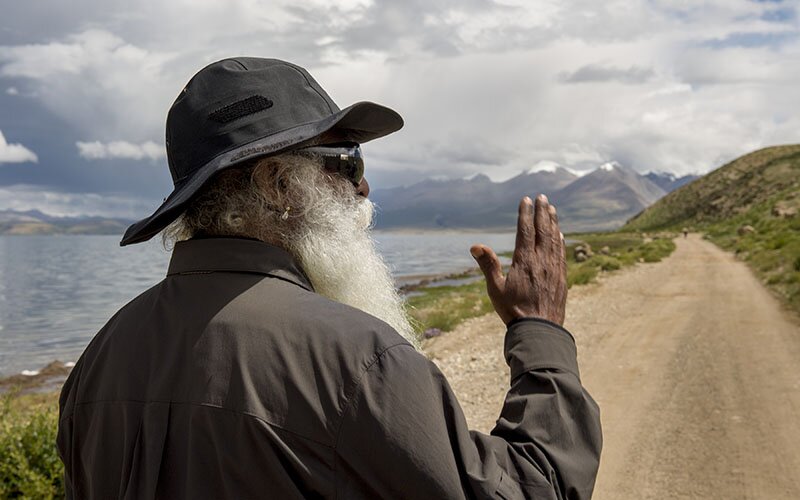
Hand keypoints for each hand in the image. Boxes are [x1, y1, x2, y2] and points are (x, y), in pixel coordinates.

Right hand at [470, 195, 566, 324]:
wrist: (539, 331)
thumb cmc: (513, 311)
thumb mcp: (495, 289)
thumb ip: (488, 265)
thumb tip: (475, 245)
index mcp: (525, 261)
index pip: (525, 231)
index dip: (525, 214)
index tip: (526, 200)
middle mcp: (542, 261)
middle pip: (543, 230)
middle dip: (542, 212)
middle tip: (542, 197)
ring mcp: (554, 269)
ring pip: (554, 239)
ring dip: (553, 222)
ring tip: (552, 209)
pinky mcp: (562, 278)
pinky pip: (561, 254)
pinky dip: (561, 241)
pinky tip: (560, 234)